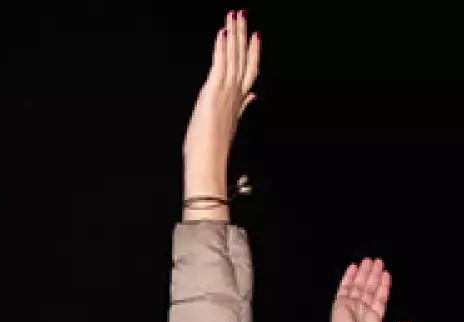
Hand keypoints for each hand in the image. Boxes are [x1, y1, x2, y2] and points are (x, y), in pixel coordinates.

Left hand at [182, 11, 259, 214]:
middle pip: (244, 59)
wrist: (208, 164)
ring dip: (234, 34)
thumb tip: (253, 97)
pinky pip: (220, 64)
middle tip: (243, 14)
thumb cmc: (212, 151)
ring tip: (234, 15)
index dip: (253, 52)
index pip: (250, 72)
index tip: (256, 36)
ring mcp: (226, 92)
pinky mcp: (214, 92)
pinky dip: (221, 48)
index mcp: (238, 102)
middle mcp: (235, 95)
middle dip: (244, 35)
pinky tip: (222, 33)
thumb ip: (241, 106)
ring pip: (234, 57)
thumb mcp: (228, 124)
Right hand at [330, 259, 411, 321]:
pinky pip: (344, 288)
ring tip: (369, 260)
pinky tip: (353, 266)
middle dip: (373, 275)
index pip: (379, 299)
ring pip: (358, 286)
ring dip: (364, 272)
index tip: (386, 274)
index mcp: (373, 320)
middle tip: (378, 261)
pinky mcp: (340, 305)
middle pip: (369, 289)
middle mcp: (362, 311)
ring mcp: (351, 307)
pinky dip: (348, 277)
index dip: (383, 286)